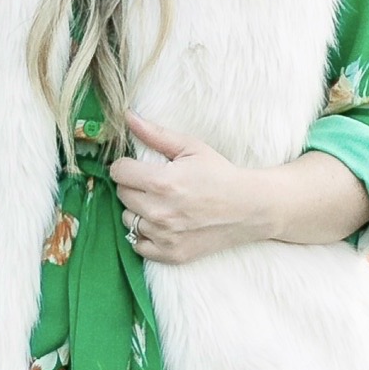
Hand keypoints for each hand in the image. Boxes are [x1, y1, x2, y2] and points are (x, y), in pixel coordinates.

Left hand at [110, 116, 275, 266]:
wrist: (249, 208)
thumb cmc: (220, 174)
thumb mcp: (191, 148)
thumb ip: (155, 133)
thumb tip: (127, 116)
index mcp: (162, 182)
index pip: (119, 172)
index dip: (128, 166)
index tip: (140, 167)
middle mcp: (159, 212)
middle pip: (122, 194)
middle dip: (134, 186)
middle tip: (156, 184)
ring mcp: (164, 236)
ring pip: (128, 219)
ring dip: (139, 210)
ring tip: (162, 204)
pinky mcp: (170, 254)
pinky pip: (138, 245)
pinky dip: (146, 234)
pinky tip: (163, 224)